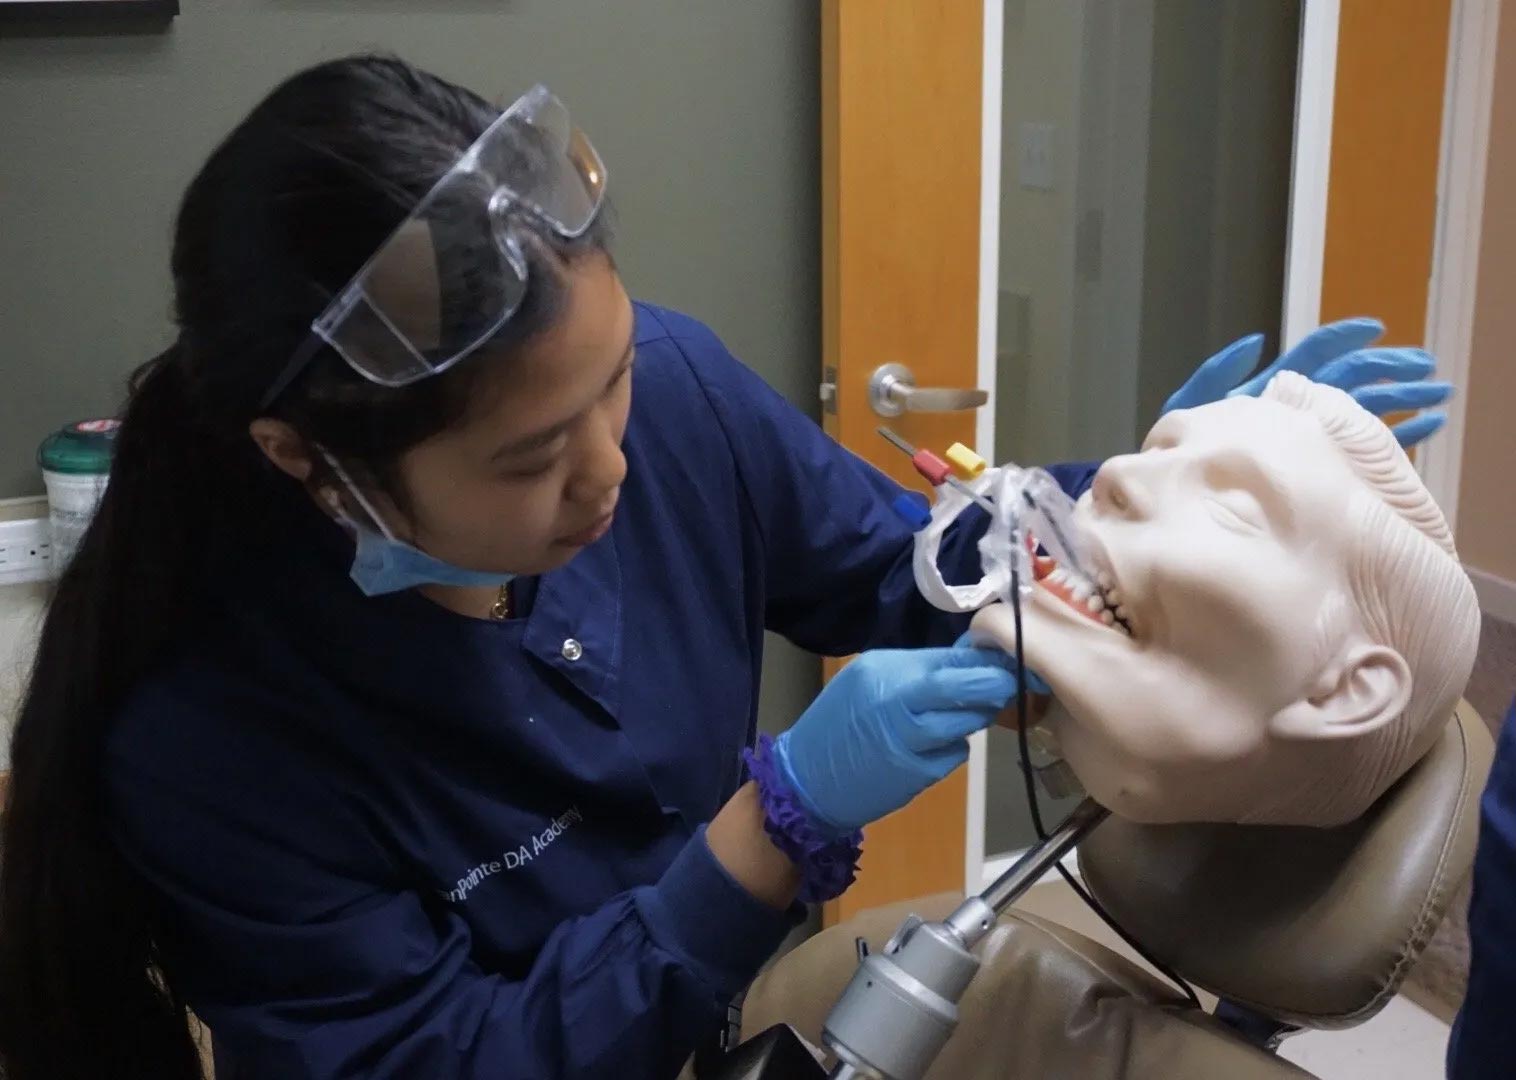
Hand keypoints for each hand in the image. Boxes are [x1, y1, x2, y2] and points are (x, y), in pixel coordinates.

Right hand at [772, 647, 1018, 835]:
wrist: (806, 781)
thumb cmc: (837, 726)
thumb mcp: (867, 684)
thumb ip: (914, 673)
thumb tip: (968, 662)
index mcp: (883, 671)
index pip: (946, 658)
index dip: (982, 660)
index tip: (1007, 659)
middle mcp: (896, 701)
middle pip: (963, 687)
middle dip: (994, 684)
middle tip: (1012, 683)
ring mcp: (907, 739)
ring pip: (966, 723)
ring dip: (976, 718)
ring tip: (971, 714)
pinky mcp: (916, 773)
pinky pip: (953, 754)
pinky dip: (953, 748)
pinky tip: (935, 747)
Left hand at [1162, 317, 1451, 447]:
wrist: (1170, 500)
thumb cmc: (1174, 456)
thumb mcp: (1186, 410)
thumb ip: (1215, 374)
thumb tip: (1256, 340)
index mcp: (1268, 392)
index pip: (1313, 357)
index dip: (1342, 339)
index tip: (1375, 327)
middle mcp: (1294, 412)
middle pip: (1350, 380)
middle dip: (1389, 368)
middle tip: (1427, 365)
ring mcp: (1308, 440)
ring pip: (1365, 411)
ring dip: (1403, 399)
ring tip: (1439, 392)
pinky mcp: (1318, 469)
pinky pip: (1364, 450)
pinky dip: (1398, 436)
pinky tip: (1428, 427)